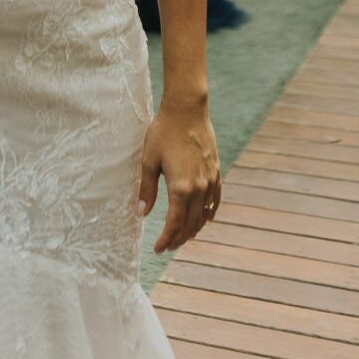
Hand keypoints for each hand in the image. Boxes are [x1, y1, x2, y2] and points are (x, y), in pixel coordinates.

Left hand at [139, 100, 220, 253]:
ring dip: (193, 229)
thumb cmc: (164, 131)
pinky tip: (205, 219)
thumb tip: (142, 213)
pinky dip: (209, 214)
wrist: (187, 109)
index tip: (157, 249)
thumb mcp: (148, 159)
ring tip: (181, 235)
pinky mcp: (216, 172)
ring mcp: (211, 181)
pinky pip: (215, 201)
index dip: (166, 239)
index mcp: (181, 187)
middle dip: (178, 238)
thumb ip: (146, 188)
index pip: (175, 224)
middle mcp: (199, 188)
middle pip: (191, 224)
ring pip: (204, 215)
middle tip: (167, 246)